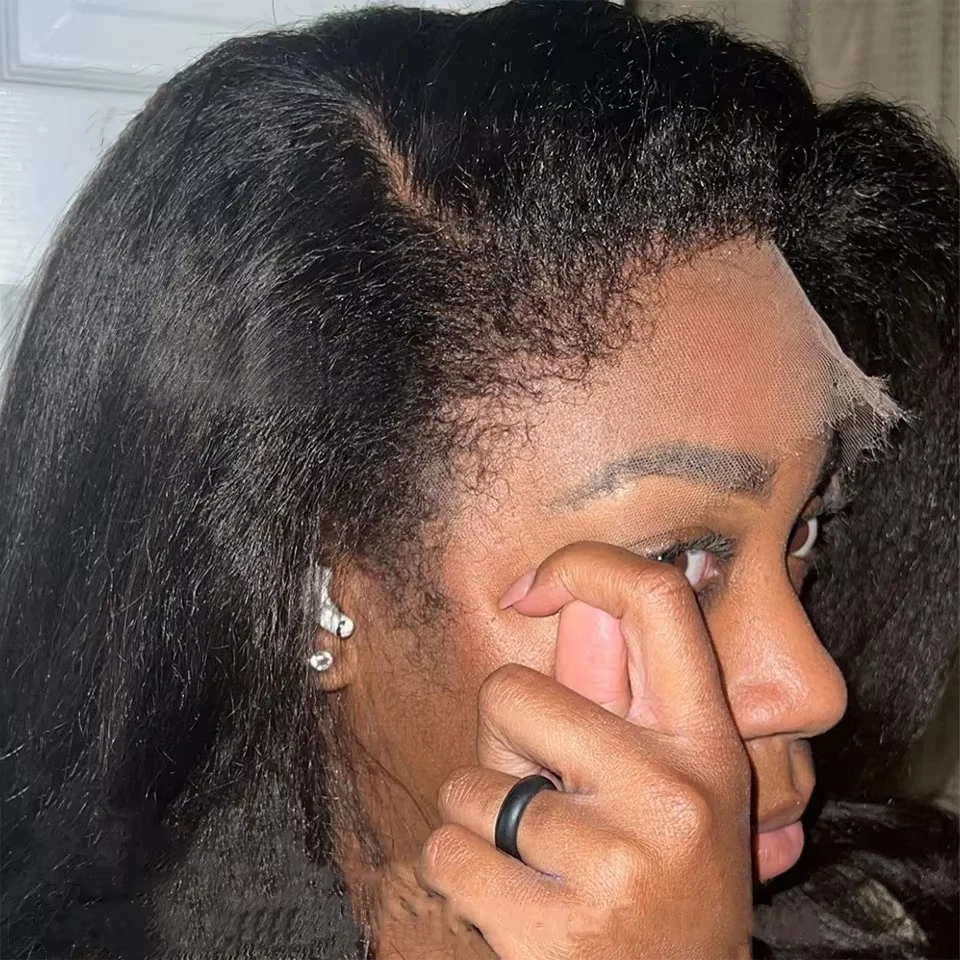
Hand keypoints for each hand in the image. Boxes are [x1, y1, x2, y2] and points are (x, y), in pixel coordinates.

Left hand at [417, 542, 752, 958]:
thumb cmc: (667, 896)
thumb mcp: (675, 797)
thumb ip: (621, 706)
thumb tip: (570, 607)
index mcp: (705, 749)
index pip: (658, 602)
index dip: (586, 566)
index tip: (533, 586)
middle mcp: (670, 794)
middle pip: (510, 690)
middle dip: (497, 740)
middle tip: (535, 794)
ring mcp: (616, 862)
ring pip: (468, 785)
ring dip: (477, 823)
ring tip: (533, 865)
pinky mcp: (557, 931)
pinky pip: (447, 852)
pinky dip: (455, 873)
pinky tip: (506, 903)